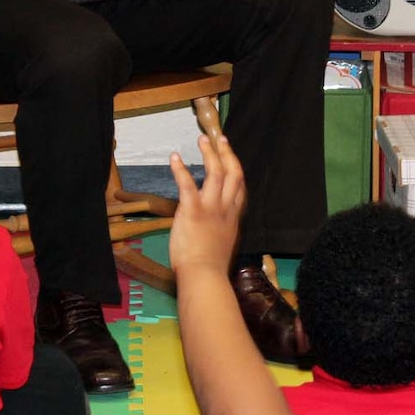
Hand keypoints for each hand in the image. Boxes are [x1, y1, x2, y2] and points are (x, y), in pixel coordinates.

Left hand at [169, 134, 244, 276]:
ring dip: (209, 153)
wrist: (205, 275)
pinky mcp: (193, 210)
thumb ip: (222, 229)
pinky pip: (188, 184)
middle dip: (227, 153)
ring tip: (202, 139)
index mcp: (233, 217)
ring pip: (215, 172)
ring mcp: (211, 208)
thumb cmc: (211, 266)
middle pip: (232, 173)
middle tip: (219, 138)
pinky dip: (180, 169)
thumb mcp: (224, 243)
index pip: (239, 187)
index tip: (229, 156)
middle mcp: (226, 208)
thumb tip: (216, 224)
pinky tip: (174, 157)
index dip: (235, 168)